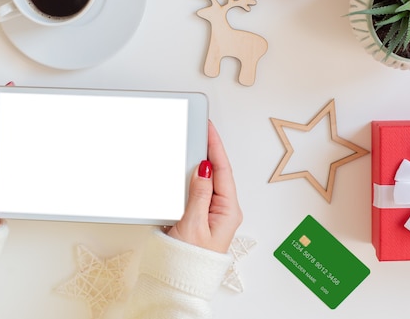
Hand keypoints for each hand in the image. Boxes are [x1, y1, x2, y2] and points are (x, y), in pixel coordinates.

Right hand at [168, 121, 242, 252]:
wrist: (181, 280)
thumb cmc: (191, 259)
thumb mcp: (194, 224)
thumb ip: (199, 194)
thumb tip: (204, 168)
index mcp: (228, 210)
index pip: (223, 171)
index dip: (216, 147)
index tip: (209, 129)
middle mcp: (223, 209)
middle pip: (218, 172)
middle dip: (210, 150)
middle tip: (201, 129)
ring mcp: (212, 212)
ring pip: (208, 180)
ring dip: (200, 163)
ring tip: (194, 143)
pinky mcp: (200, 215)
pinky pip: (199, 190)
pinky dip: (192, 177)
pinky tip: (186, 169)